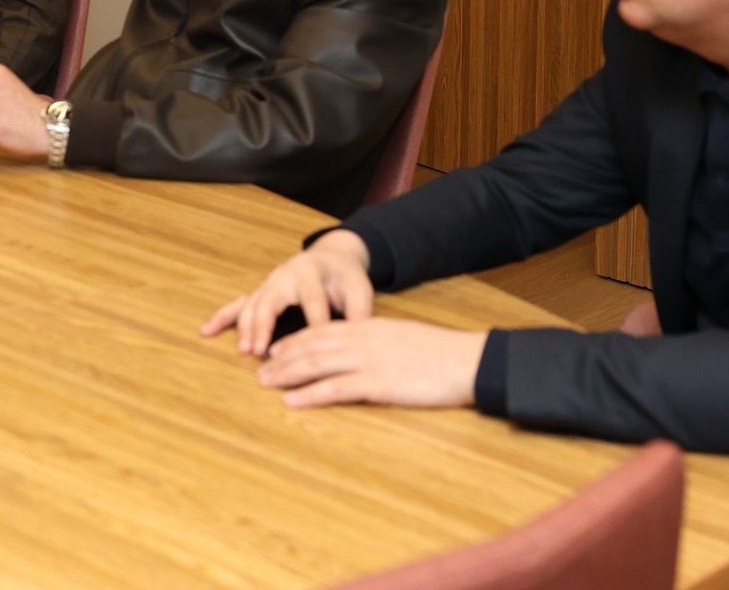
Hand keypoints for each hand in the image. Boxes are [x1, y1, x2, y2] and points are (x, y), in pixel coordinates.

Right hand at [200, 230, 374, 356]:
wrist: (332, 257)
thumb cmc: (345, 277)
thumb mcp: (360, 289)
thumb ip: (359, 314)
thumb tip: (356, 343)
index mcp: (310, 272)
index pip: (312, 302)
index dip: (314, 326)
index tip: (314, 352)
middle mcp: (284, 275)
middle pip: (271, 300)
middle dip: (265, 325)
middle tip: (260, 350)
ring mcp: (269, 283)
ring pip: (252, 304)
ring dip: (246, 328)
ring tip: (245, 350)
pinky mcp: (261, 292)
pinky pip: (237, 304)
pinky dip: (221, 318)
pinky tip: (206, 331)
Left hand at [257, 317, 486, 409]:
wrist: (466, 359)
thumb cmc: (441, 353)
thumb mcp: (404, 338)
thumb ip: (380, 342)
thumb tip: (366, 352)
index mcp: (369, 327)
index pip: (323, 330)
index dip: (296, 340)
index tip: (277, 349)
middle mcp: (362, 339)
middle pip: (312, 346)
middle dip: (283, 357)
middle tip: (261, 367)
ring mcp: (368, 361)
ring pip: (316, 364)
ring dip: (287, 374)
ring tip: (265, 382)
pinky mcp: (377, 383)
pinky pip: (335, 389)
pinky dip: (309, 395)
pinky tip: (291, 401)